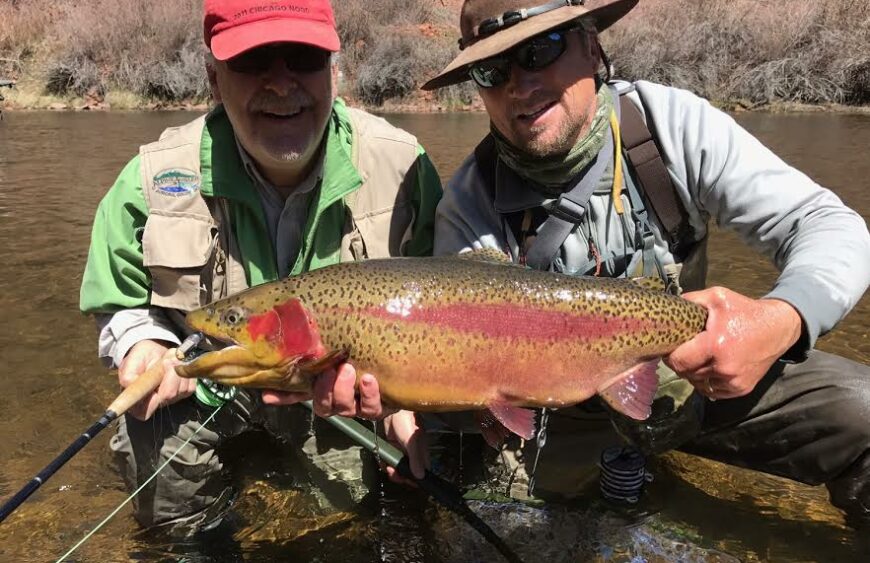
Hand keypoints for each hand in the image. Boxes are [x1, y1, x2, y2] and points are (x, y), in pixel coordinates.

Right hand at [119, 339, 194, 420]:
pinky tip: (178, 365)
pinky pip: (190, 386)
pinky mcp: (183, 392)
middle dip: (169, 376)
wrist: (153, 350)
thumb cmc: (139, 359)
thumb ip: (128, 377)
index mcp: (137, 401)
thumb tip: (131, 385)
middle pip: (168, 397)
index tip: (155, 384)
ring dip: (178, 371)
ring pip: (181, 390)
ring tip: (169, 360)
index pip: (143, 412)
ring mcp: (170, 399)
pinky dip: (186, 372)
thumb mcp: (129, 364)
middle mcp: (154, 403)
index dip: (152, 400)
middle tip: (165, 361)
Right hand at [262, 362, 394, 419]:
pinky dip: (369, 394)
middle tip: (330, 370)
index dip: (283, 397)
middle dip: (324, 390)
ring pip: (345, 408)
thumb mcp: (339, 353)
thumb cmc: (365, 356)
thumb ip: (318, 354)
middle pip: (324, 407)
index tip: (268, 393)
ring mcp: (359, 407)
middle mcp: (340, 402)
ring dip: (343, 390)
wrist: (399, 366)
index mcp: (326, 389)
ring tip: (348, 369)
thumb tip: (285, 355)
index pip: (298, 396)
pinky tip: (369, 379)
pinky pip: (372, 408)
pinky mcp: (380, 408)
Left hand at [383, 410, 428, 483]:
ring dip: (392, 471)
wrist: (392, 410)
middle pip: (408, 474)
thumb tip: (420, 476)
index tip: (406, 481)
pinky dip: (385, 463)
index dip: (414, 480)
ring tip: (388, 467)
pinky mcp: (391, 449)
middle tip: (394, 473)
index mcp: (421, 454)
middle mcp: (412, 455)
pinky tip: (384, 462)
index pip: (421, 473)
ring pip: (397, 469)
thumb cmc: (407, 422)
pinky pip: (389, 461)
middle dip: (400, 476)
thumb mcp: (412, 442)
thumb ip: (415, 459)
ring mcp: (401, 452)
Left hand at [664, 287, 802, 399]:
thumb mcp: (717, 296)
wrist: (778, 327)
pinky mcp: (742, 389)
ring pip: (697, 384)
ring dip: (693, 373)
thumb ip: (691, 300)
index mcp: (715, 345)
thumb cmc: (745, 311)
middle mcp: (724, 368)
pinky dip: (707, 382)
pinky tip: (710, 367)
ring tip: (698, 358)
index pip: (679, 361)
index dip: (670, 355)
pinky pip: (713, 391)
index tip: (670, 348)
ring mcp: (734, 381)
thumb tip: (669, 308)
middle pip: (686, 374)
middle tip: (684, 351)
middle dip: (680, 363)